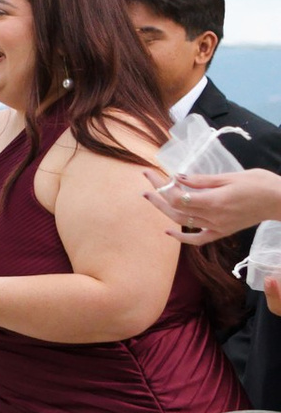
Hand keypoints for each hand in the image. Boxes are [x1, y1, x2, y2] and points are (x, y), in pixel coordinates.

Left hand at [151, 165, 280, 242]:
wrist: (278, 200)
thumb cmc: (257, 183)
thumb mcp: (229, 176)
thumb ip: (201, 180)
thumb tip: (177, 178)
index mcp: (213, 201)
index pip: (178, 197)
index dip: (161, 185)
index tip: (151, 173)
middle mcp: (213, 217)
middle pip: (177, 209)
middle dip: (158, 196)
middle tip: (145, 183)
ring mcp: (217, 227)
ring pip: (184, 222)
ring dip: (164, 211)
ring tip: (151, 198)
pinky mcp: (223, 232)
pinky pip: (199, 238)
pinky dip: (183, 237)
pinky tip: (169, 231)